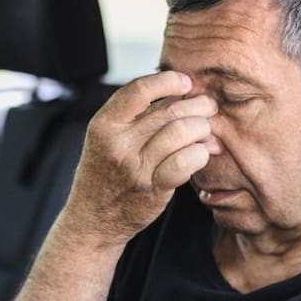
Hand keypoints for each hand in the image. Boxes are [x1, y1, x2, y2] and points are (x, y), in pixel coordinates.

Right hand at [61, 70, 218, 245]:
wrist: (92, 219)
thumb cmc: (104, 173)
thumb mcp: (104, 139)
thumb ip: (132, 116)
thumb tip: (179, 91)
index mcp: (104, 124)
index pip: (139, 89)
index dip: (168, 81)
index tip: (185, 83)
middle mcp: (118, 143)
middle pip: (169, 110)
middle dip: (197, 104)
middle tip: (208, 107)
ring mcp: (135, 167)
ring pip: (182, 132)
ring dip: (203, 128)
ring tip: (206, 131)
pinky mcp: (152, 189)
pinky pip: (186, 161)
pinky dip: (200, 153)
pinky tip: (201, 153)